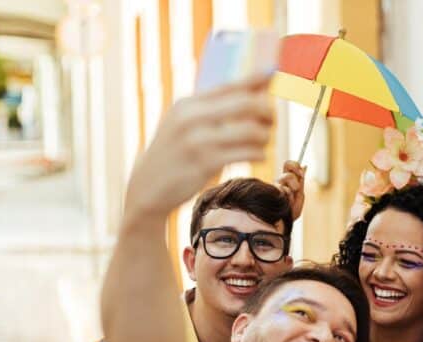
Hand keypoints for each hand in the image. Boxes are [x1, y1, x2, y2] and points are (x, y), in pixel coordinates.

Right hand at [124, 74, 272, 220]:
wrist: (147, 186)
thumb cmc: (175, 153)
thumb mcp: (185, 123)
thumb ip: (215, 106)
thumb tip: (255, 88)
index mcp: (187, 103)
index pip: (229, 86)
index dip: (255, 79)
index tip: (274, 74)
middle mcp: (192, 118)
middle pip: (246, 104)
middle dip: (266, 112)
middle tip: (271, 122)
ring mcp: (198, 141)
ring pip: (252, 131)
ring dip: (265, 137)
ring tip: (263, 143)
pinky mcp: (206, 164)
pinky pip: (247, 154)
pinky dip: (259, 154)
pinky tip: (258, 156)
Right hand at [275, 160, 305, 219]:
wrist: (282, 224)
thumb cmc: (290, 212)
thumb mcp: (299, 196)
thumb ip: (301, 183)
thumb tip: (305, 166)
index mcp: (286, 182)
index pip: (289, 165)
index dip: (296, 165)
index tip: (302, 172)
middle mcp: (279, 181)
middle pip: (287, 163)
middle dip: (296, 167)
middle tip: (301, 176)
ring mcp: (275, 185)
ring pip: (288, 176)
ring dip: (294, 187)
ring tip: (292, 198)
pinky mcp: (270, 190)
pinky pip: (284, 188)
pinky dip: (289, 196)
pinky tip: (286, 203)